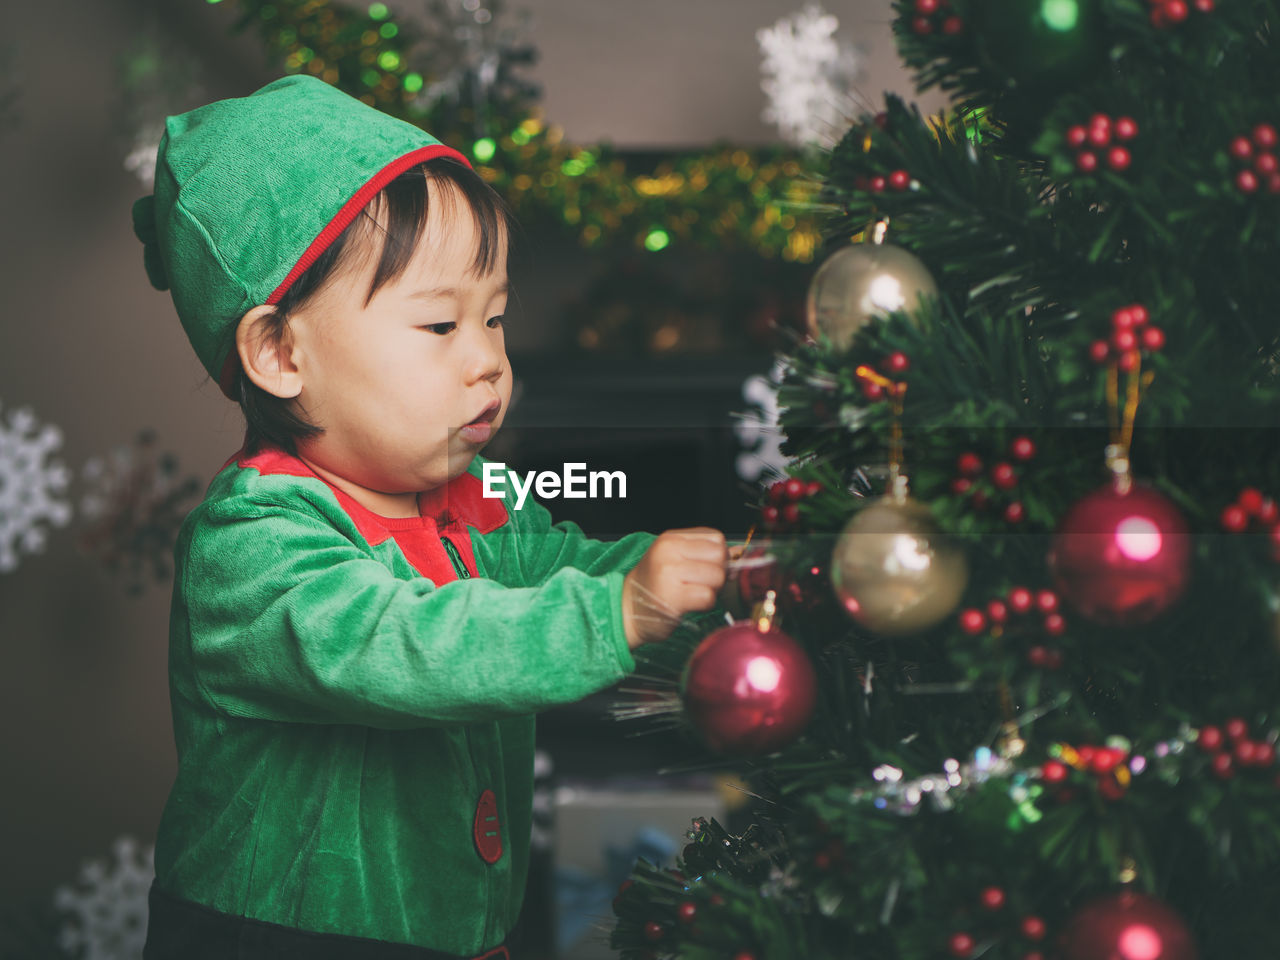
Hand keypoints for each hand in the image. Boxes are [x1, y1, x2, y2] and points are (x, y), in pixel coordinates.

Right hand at [622, 528, 727, 648]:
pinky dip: (704, 604)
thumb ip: (703, 553)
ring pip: (717, 576)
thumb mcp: (673, 559)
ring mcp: (669, 573)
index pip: (716, 537)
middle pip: (720, 556)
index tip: (708, 568)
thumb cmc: (653, 586)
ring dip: (711, 590)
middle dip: (717, 573)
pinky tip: (688, 604)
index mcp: (671, 539)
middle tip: (699, 583)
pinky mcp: (672, 597)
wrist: (626, 610)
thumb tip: (740, 554)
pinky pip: (708, 597)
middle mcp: (669, 551)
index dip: (719, 555)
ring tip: (691, 593)